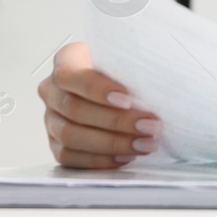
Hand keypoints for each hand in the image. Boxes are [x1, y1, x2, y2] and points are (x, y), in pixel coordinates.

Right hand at [36, 41, 161, 168]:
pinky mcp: (56, 144)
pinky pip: (70, 157)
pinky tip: (126, 156)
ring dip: (112, 143)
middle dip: (116, 121)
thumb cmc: (126, 67)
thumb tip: (165, 76)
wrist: (120, 81)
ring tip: (144, 144)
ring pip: (72, 136)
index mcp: (67, 61)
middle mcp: (52, 91)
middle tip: (150, 126)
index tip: (127, 99)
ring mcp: (51, 119)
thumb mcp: (129, 56)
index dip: (98, 89)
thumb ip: (135, 63)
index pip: (71, 76)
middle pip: (75, 110)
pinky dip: (100, 159)